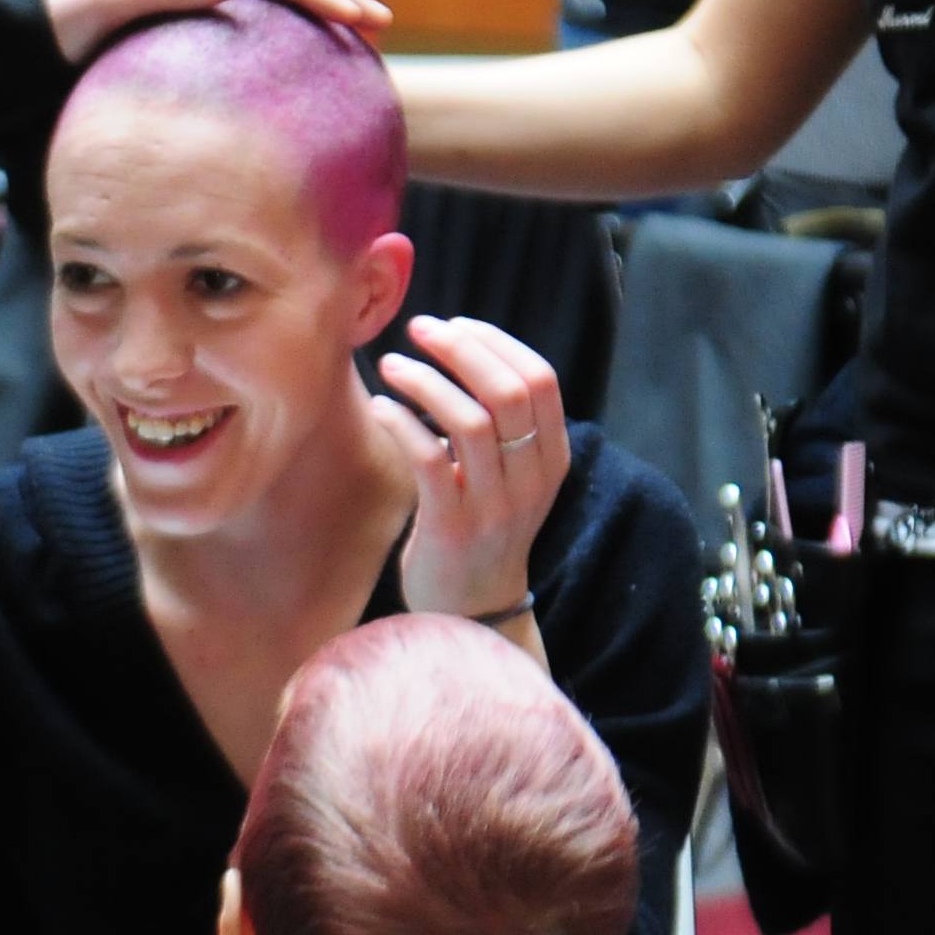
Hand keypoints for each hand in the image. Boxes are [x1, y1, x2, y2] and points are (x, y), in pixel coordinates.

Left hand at [369, 314, 567, 628]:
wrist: (471, 609)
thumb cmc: (480, 525)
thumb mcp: (510, 474)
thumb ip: (499, 421)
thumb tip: (459, 346)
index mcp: (551, 458)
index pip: (541, 380)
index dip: (497, 343)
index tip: (456, 325)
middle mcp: (531, 480)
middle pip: (508, 393)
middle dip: (461, 350)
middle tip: (420, 328)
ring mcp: (495, 506)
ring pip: (470, 422)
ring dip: (426, 382)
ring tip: (393, 364)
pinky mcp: (453, 527)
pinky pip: (430, 460)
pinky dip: (403, 423)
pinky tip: (382, 407)